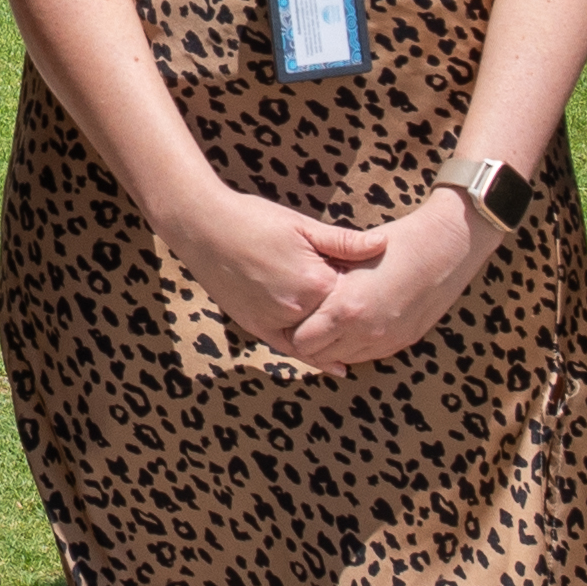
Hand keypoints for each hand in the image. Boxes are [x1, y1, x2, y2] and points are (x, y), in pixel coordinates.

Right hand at [175, 182, 391, 359]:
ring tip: (364, 339)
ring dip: (339, 339)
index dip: (365, 285)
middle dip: (353, 313)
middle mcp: (297, 308)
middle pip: (339, 319)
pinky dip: (314, 358)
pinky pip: (291, 349)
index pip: (355, 294)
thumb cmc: (253, 219)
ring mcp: (276, 322)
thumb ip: (343, 242)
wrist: (203, 227)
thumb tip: (383, 245)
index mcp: (315, 281)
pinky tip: (335, 366)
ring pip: (318, 338)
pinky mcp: (257, 328)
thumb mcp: (302, 225)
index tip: (377, 279)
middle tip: (376, 307)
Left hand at [280, 193, 495, 366]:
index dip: (293, 328)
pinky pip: (368, 355)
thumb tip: (296, 293)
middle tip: (310, 317)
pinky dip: (357, 344)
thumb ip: (322, 281)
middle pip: (319, 356)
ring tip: (333, 319)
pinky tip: (357, 322)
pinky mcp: (403, 342)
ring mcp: (386, 341)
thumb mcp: (350, 258)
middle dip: (311, 339)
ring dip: (335, 344)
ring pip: (343, 359)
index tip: (296, 312)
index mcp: (346, 309)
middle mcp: (365, 332)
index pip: (301, 341)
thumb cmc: (395, 243)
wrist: (445, 247)